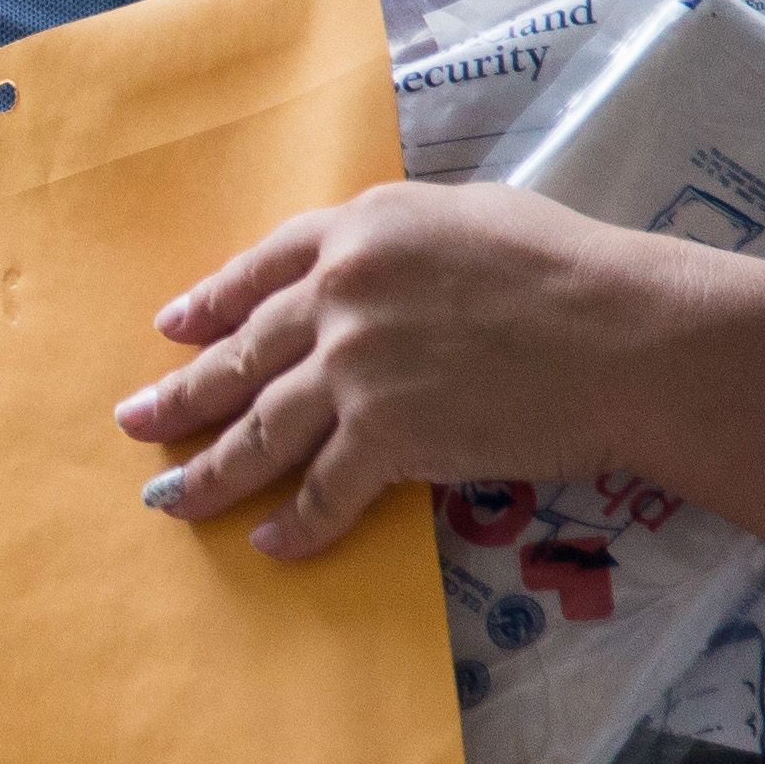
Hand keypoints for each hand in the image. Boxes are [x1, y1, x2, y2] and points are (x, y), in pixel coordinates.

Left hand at [121, 182, 672, 558]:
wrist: (631, 337)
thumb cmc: (574, 270)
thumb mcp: (470, 219)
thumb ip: (399, 246)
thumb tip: (368, 267)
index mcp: (359, 232)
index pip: (260, 272)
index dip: (210, 305)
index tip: (174, 330)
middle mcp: (339, 296)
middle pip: (239, 357)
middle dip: (179, 397)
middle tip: (134, 424)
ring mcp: (355, 369)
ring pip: (261, 430)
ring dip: (210, 473)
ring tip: (169, 502)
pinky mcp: (385, 434)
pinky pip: (324, 489)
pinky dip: (296, 523)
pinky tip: (270, 544)